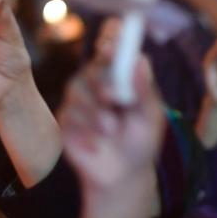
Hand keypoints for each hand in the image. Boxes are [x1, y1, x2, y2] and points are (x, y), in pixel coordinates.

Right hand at [59, 22, 164, 191]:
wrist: (123, 176)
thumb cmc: (141, 142)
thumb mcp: (150, 118)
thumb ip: (145, 91)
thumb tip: (141, 60)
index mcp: (121, 76)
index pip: (113, 48)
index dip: (110, 41)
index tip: (110, 45)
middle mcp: (97, 82)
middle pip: (92, 67)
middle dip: (102, 81)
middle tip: (114, 98)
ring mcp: (79, 100)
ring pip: (77, 90)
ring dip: (96, 112)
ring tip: (111, 130)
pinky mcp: (66, 119)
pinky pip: (69, 114)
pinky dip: (85, 130)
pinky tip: (97, 144)